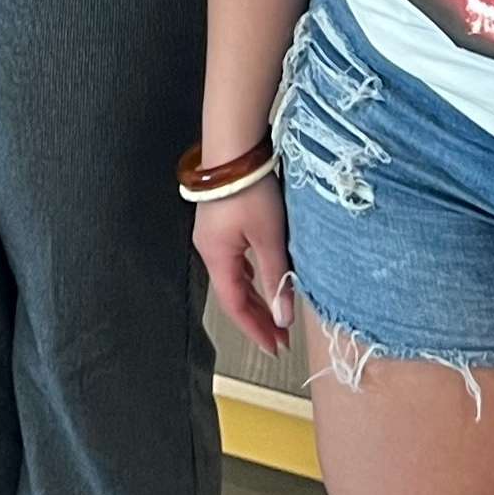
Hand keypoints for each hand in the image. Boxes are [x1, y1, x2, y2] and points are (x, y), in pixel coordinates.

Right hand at [194, 173, 295, 354]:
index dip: (256, 329)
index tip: (276, 348)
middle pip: (234, 294)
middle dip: (258, 318)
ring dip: (256, 297)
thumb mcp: (270, 237)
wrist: (235, 146)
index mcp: (217, 256)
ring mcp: (213, 235)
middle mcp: (210, 249)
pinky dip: (251, 276)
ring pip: (235, 277)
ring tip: (277, 315)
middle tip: (281, 339)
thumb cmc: (249, 188)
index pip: (236, 306)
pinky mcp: (221, 222)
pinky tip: (264, 277)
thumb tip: (283, 317)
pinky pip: (236, 260)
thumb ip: (277, 277)